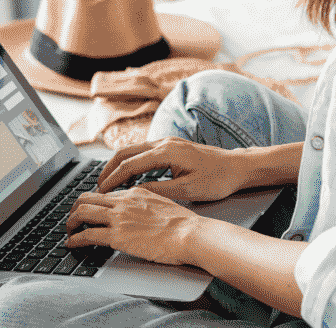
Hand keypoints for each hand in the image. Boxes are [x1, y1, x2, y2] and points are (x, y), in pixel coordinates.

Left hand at [66, 188, 205, 265]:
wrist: (190, 234)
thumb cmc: (183, 224)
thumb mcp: (163, 203)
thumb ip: (146, 204)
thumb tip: (138, 211)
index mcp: (135, 192)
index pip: (105, 194)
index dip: (92, 202)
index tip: (88, 211)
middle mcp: (123, 202)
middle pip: (86, 198)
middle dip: (74, 208)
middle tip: (72, 219)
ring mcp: (119, 218)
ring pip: (81, 213)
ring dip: (70, 223)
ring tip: (68, 231)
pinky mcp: (117, 236)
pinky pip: (87, 235)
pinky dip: (75, 239)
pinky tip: (72, 244)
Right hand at [97, 137, 255, 201]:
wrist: (238, 166)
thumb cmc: (218, 179)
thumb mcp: (188, 190)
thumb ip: (159, 191)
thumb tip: (135, 194)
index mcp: (166, 152)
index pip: (129, 164)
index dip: (112, 178)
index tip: (101, 191)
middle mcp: (164, 142)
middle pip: (125, 152)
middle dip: (108, 169)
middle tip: (97, 186)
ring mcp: (168, 142)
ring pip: (133, 150)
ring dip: (118, 165)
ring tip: (109, 182)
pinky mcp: (172, 146)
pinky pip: (143, 152)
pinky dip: (131, 162)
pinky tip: (129, 175)